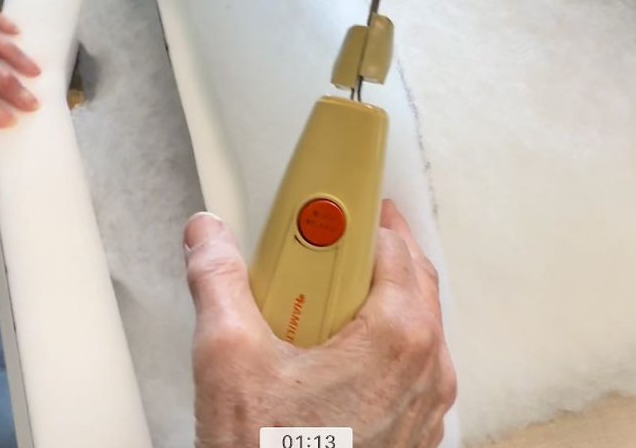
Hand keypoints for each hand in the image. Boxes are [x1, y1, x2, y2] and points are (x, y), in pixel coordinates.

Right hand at [183, 200, 455, 447]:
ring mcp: (426, 404)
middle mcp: (426, 369)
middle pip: (410, 280)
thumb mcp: (227, 356)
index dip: (357, 218)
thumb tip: (209, 238)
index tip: (330, 211)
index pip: (392, 244)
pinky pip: (410, 366)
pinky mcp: (414, 431)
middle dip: (365, 255)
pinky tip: (328, 358)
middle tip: (319, 252)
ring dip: (372, 301)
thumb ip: (218, 281)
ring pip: (414, 325)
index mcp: (396, 336)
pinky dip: (378, 346)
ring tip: (317, 306)